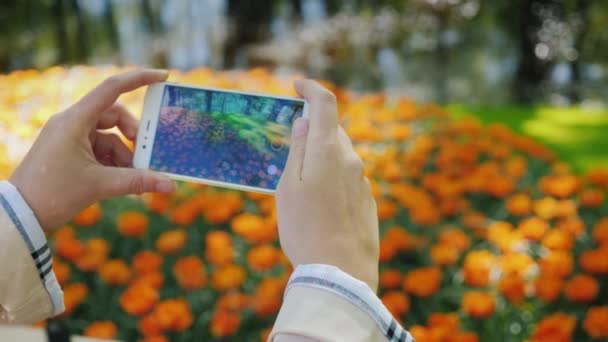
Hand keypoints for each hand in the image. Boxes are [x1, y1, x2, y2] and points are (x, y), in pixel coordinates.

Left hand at [9, 69, 176, 230]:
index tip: (163, 76)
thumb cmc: (53, 194)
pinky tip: (122, 184)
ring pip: (109, 137)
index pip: (112, 89)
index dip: (140, 79)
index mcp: (75, 120)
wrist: (20, 215)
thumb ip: (138, 182)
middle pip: (114, 116)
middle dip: (133, 136)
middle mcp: (71, 123)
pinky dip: (114, 164)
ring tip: (134, 180)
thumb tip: (171, 186)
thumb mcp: (100, 185)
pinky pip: (100, 150)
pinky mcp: (69, 151)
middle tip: (146, 155)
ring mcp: (70, 137)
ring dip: (125, 156)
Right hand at [276, 80, 378, 290]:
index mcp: (328, 152)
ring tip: (301, 180)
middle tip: (290, 142)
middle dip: (311, 128)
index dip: (311, 88)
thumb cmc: (306, 230)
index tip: (297, 86)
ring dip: (322, 154)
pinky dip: (333, 175)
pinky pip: (348, 176)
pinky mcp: (367, 200)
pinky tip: (320, 202)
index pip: (325, 104)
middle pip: (331, 130)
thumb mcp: (288, 188)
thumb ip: (297, 151)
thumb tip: (302, 123)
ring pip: (340, 154)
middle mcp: (351, 160)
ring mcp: (362, 181)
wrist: (341, 273)